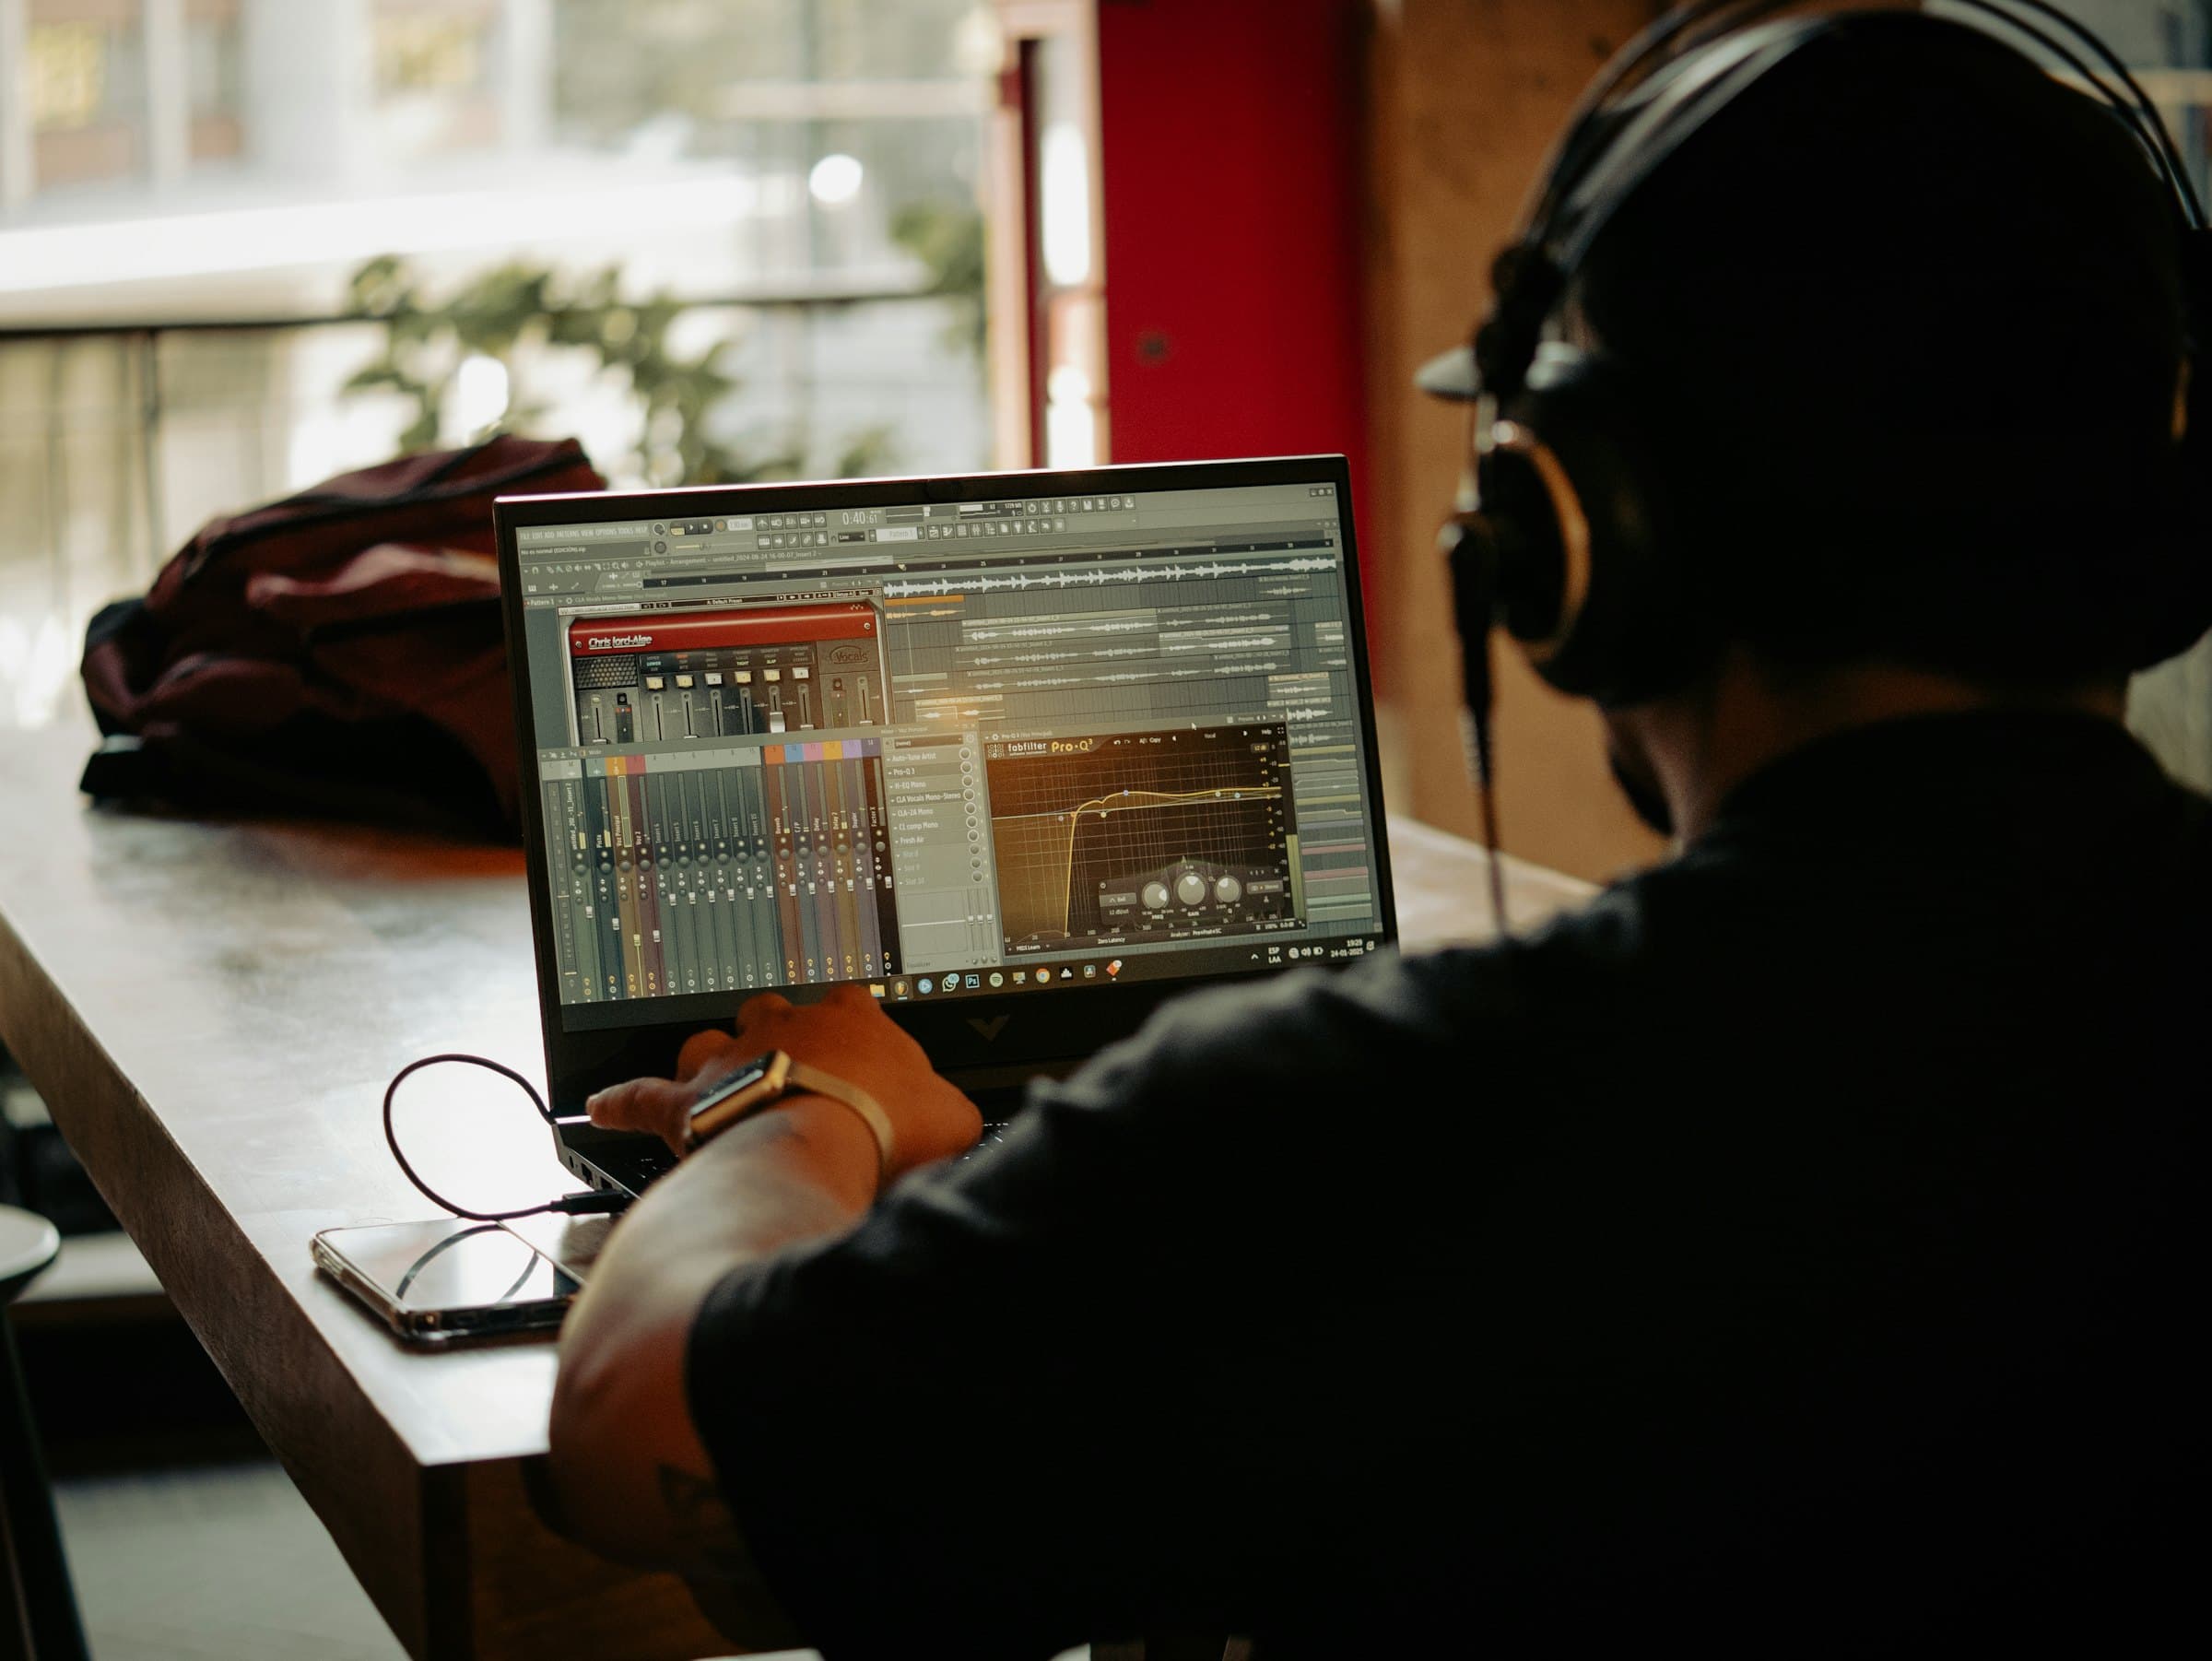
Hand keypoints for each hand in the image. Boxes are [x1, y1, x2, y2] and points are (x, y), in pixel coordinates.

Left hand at [586, 985, 982, 1177]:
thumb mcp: (952, 1118)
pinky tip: (601, 1106)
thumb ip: (952, 1110)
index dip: (855, 1031)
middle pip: (773, 1013)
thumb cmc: (884, 1126)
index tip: (862, 1055)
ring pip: (708, 1041)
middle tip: (794, 1070)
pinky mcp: (685, 1102)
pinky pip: (641, 1095)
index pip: (852, 1006)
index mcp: (849, 1018)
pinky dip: (620, 1101)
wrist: (820, 1143)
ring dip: (711, 1061)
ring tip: (715, 1080)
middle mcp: (783, 1023)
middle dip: (779, 1037)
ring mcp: (729, 1058)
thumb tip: (965, 1121)